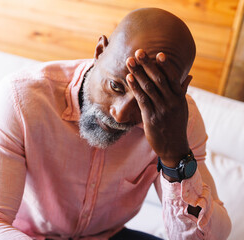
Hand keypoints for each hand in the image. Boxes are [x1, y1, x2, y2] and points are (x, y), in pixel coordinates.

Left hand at [126, 49, 191, 167]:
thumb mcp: (182, 107)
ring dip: (138, 73)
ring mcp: (161, 110)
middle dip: (147, 65)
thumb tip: (189, 75)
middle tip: (138, 52)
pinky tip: (129, 78)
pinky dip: (135, 87)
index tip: (158, 53)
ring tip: (130, 61)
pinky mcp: (151, 117)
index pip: (172, 78)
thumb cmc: (176, 125)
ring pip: (149, 88)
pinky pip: (142, 99)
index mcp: (179, 98)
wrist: (173, 147)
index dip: (165, 65)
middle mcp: (171, 102)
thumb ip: (182, 91)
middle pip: (158, 79)